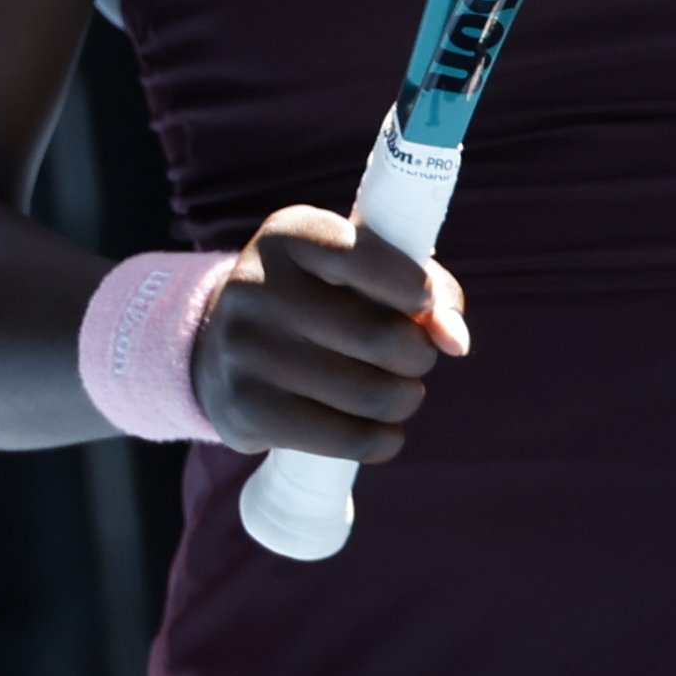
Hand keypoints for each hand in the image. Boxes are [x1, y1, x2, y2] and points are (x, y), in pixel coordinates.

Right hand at [191, 204, 470, 461]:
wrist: (220, 347)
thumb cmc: (318, 299)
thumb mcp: (358, 270)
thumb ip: (424, 289)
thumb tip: (456, 341)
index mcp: (290, 235)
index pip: (369, 258)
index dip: (416, 290)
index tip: (422, 305)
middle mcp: (258, 287)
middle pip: (382, 338)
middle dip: (418, 356)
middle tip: (413, 359)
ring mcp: (246, 350)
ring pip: (371, 394)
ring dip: (405, 400)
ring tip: (398, 393)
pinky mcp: (247, 410)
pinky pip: (347, 439)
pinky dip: (383, 441)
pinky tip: (381, 431)